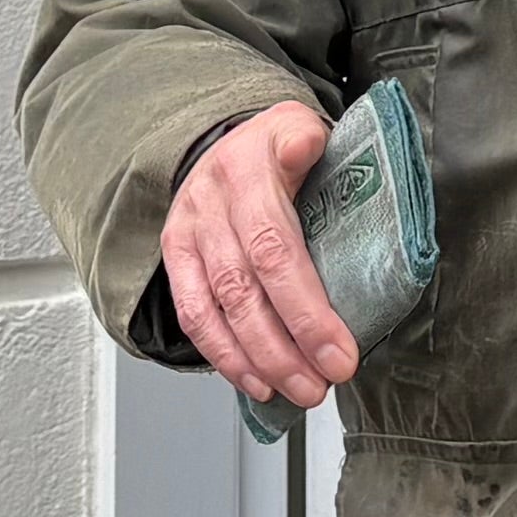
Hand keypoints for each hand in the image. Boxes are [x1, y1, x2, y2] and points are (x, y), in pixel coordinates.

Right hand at [163, 102, 356, 409]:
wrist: (230, 141)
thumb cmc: (278, 146)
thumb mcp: (301, 127)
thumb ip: (308, 140)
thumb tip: (306, 147)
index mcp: (248, 168)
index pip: (275, 247)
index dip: (307, 307)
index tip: (341, 349)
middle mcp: (211, 202)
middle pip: (245, 287)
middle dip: (289, 346)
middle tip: (328, 379)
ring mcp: (188, 231)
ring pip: (217, 309)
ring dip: (259, 360)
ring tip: (300, 390)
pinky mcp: (174, 256)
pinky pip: (193, 316)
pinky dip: (225, 357)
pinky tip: (256, 382)